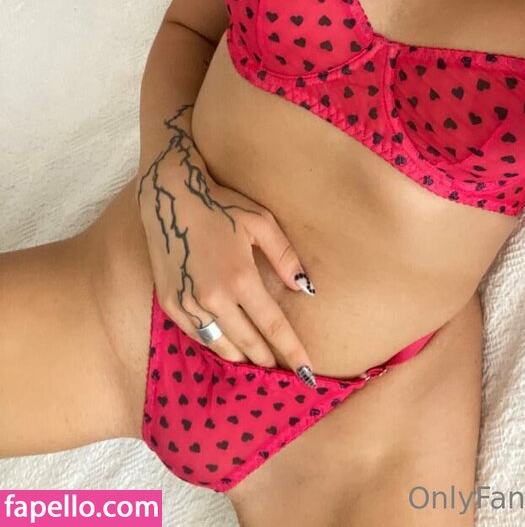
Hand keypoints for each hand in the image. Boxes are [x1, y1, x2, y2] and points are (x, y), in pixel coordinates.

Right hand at [136, 136, 315, 375]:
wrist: (170, 199)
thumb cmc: (221, 206)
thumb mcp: (261, 222)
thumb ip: (285, 256)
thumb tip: (305, 288)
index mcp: (240, 278)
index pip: (272, 326)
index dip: (291, 350)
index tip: (306, 373)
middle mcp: (213, 297)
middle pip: (248, 342)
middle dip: (267, 360)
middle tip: (283, 372)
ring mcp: (188, 303)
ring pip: (220, 345)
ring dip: (241, 357)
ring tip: (257, 362)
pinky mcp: (170, 304)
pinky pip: (197, 335)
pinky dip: (215, 345)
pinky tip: (227, 347)